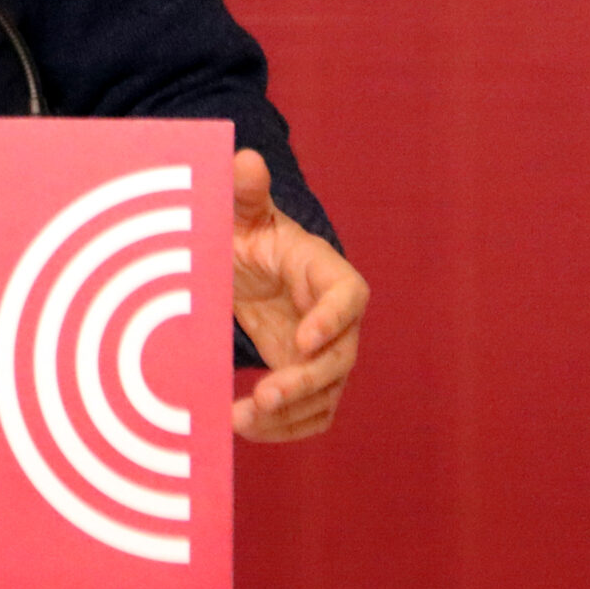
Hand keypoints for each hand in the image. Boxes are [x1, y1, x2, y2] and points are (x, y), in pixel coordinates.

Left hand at [229, 147, 365, 441]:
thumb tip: (245, 159)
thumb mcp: (242, 211)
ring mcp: (324, 356)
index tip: (302, 339)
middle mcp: (336, 321)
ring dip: (291, 415)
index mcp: (328, 274)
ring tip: (244, 420)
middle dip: (305, 381)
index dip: (330, 319)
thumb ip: (246, 190)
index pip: (347, 298)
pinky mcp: (306, 383)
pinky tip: (246, 429)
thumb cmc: (249, 233)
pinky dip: (284, 429)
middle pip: (338, 358)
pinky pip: (309, 415)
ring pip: (325, 396)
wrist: (245, 266)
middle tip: (266, 396)